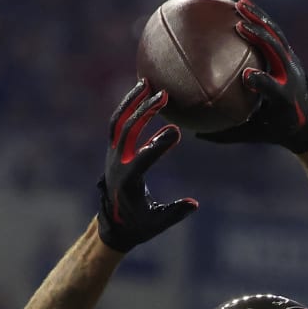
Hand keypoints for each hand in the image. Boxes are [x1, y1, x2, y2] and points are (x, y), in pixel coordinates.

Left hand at [97, 80, 197, 252]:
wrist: (114, 223)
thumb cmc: (140, 225)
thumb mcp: (158, 223)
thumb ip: (175, 213)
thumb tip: (194, 204)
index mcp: (128, 182)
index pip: (142, 158)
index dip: (158, 144)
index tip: (176, 131)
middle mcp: (117, 164)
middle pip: (128, 131)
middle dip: (145, 112)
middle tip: (164, 96)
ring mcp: (113, 154)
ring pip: (119, 122)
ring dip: (132, 101)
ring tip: (147, 83)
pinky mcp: (113, 149)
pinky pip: (118, 123)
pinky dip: (128, 106)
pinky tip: (141, 91)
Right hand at [199, 0, 307, 153]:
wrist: (307, 120)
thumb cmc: (274, 130)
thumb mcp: (252, 136)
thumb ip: (227, 135)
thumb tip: (197, 134)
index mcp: (284, 100)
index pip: (274, 89)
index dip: (263, 81)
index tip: (247, 76)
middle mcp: (291, 76)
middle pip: (277, 52)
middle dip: (261, 38)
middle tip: (240, 25)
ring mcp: (292, 62)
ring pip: (276, 35)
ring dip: (258, 17)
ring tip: (240, 3)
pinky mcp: (289, 53)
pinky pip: (273, 31)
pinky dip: (259, 17)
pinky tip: (241, 4)